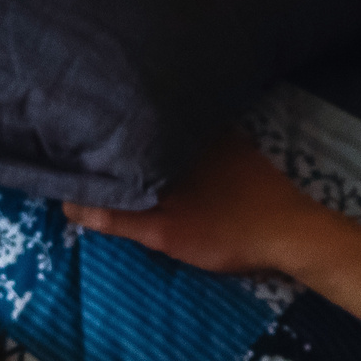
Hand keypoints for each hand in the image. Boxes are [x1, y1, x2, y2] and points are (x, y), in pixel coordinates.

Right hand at [64, 135, 343, 277]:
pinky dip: (180, 145)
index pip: (123, 129)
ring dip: (151, 139)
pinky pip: (197, 139)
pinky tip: (173, 158)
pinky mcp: (239, 148)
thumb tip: (67, 205)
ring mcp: (220, 135)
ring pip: (172, 133)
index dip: (98, 136)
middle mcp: (194, 128)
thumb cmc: (226, 232)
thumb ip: (117, 217)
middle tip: (94, 145)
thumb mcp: (165, 232)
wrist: (293, 234)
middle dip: (122, 135)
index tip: (74, 140)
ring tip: (125, 148)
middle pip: (146, 126)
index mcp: (172, 141)